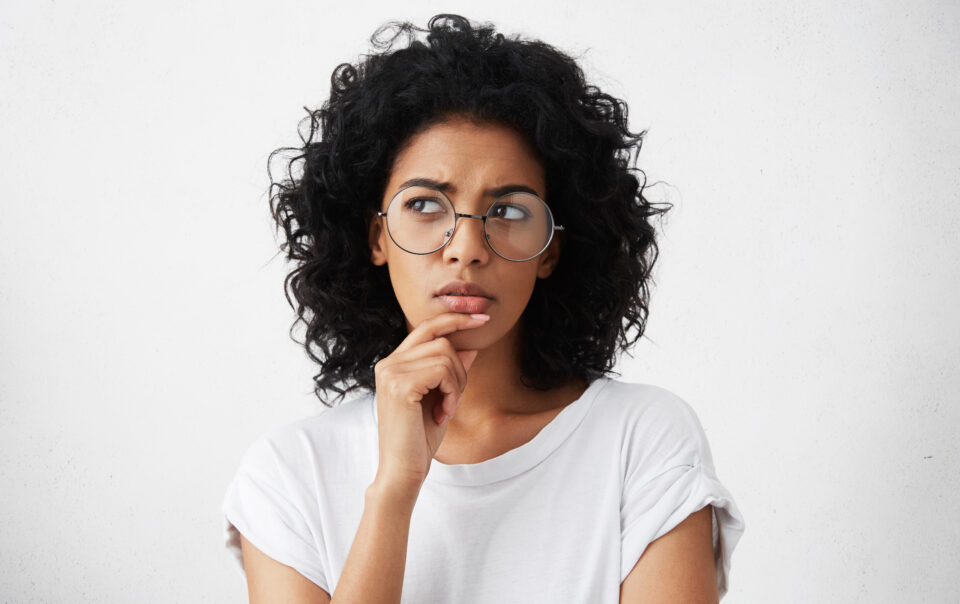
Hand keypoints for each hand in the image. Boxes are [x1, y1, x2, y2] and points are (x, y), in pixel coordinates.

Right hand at [372, 312, 489, 492]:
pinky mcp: (401, 385)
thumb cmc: (419, 439)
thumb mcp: (441, 398)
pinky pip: (444, 370)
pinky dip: (453, 392)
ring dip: (457, 384)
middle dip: (460, 369)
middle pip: (441, 340)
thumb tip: (470, 346)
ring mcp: (391, 372)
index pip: (426, 327)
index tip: (483, 318)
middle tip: (453, 400)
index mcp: (393, 363)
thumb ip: (450, 371)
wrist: (403, 470)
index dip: (455, 319)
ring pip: (446, 355)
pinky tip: (444, 413)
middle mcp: (388, 363)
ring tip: (447, 410)